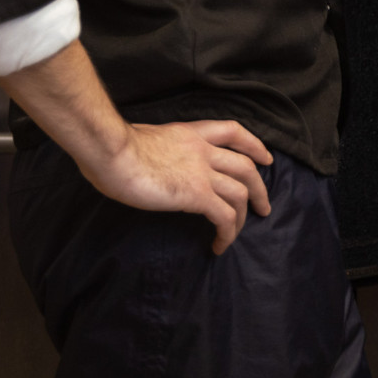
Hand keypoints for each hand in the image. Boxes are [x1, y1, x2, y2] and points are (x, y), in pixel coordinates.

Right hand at [0, 40, 273, 254]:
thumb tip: (154, 156)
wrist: (111, 151)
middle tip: (262, 207)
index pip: (234, 132)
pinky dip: (227, 232)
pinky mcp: (196, 195)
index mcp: (192, 133)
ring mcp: (203, 172)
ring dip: (243, 216)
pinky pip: (223, 216)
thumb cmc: (115, 146)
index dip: (254, 145)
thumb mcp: (146, 137)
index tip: (265, 159)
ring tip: (238, 232)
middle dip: (259, 188)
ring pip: (240, 193)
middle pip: (246, 167)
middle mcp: (204, 150)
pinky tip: (217, 245)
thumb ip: (161, 146)